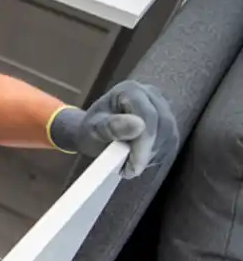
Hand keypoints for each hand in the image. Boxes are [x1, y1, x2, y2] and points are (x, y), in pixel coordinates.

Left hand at [49, 80, 178, 178]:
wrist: (95, 132)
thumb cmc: (91, 129)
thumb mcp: (94, 128)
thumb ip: (112, 126)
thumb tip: (139, 126)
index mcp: (130, 90)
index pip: (148, 114)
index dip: (144, 142)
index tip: (135, 166)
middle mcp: (151, 95)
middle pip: (162, 125)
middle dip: (147, 152)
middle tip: (129, 171)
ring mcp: (164, 109)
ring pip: (169, 136)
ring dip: (151, 156)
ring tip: (128, 166)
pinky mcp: (168, 124)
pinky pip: (169, 144)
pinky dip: (155, 157)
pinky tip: (138, 162)